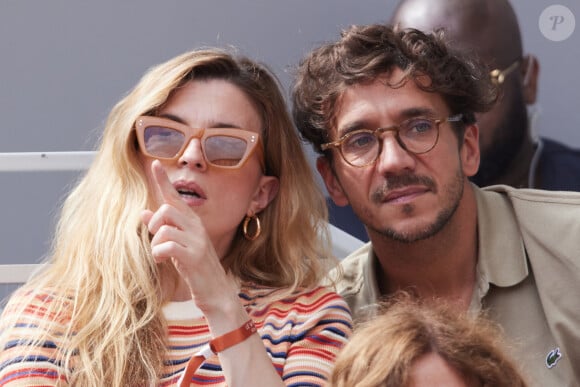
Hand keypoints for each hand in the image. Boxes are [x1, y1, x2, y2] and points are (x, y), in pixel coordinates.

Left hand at [141, 160, 235, 310]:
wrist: (216, 292)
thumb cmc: (196, 269)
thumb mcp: (177, 246)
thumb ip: (162, 229)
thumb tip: (143, 212)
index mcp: (192, 223)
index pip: (175, 197)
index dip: (163, 181)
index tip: (154, 164)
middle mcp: (196, 227)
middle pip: (167, 209)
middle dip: (154, 223)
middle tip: (156, 240)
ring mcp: (197, 241)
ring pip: (165, 228)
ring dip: (156, 243)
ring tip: (161, 255)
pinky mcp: (194, 256)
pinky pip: (168, 246)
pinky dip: (159, 253)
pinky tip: (163, 260)